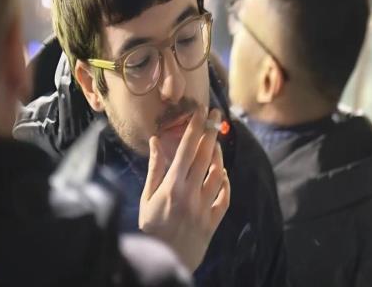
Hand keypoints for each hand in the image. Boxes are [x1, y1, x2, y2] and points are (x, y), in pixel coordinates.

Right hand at [139, 108, 230, 271]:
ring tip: (215, 143)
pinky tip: (221, 173)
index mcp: (172, 186)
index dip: (195, 128)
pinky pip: (225, 197)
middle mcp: (191, 193)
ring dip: (218, 155)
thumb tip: (156, 141)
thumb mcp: (146, 197)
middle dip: (211, 132)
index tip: (201, 111)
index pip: (186, 149)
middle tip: (217, 114)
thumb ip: (154, 168)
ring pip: (217, 173)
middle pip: (205, 156)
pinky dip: (225, 183)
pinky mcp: (213, 220)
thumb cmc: (151, 227)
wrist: (165, 260)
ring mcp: (204, 207)